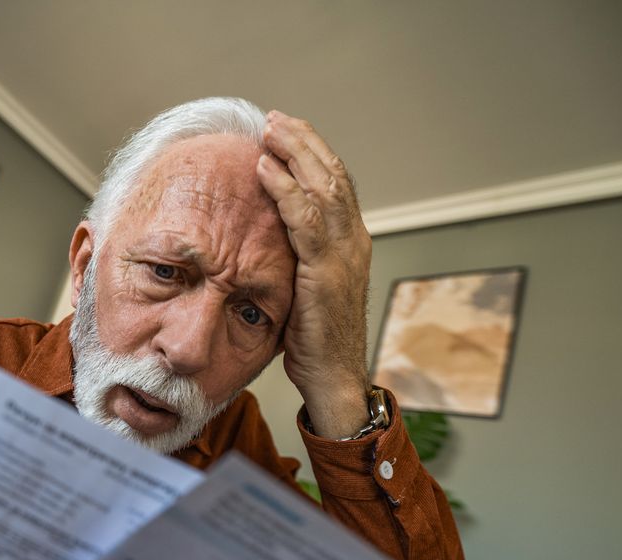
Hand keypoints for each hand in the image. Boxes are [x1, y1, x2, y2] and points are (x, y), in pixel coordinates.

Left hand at [257, 111, 372, 437]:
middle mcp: (354, 240)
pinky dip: (287, 190)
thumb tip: (267, 235)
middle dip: (303, 142)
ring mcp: (345, 254)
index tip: (285, 131)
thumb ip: (295, 256)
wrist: (333, 378)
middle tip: (275, 119)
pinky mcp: (327, 272)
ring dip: (295, 154)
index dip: (311, 153)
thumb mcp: (304, 287)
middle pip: (332, 174)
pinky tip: (267, 170)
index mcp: (350, 242)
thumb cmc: (314, 339)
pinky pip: (306, 220)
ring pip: (324, 187)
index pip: (335, 183)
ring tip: (269, 131)